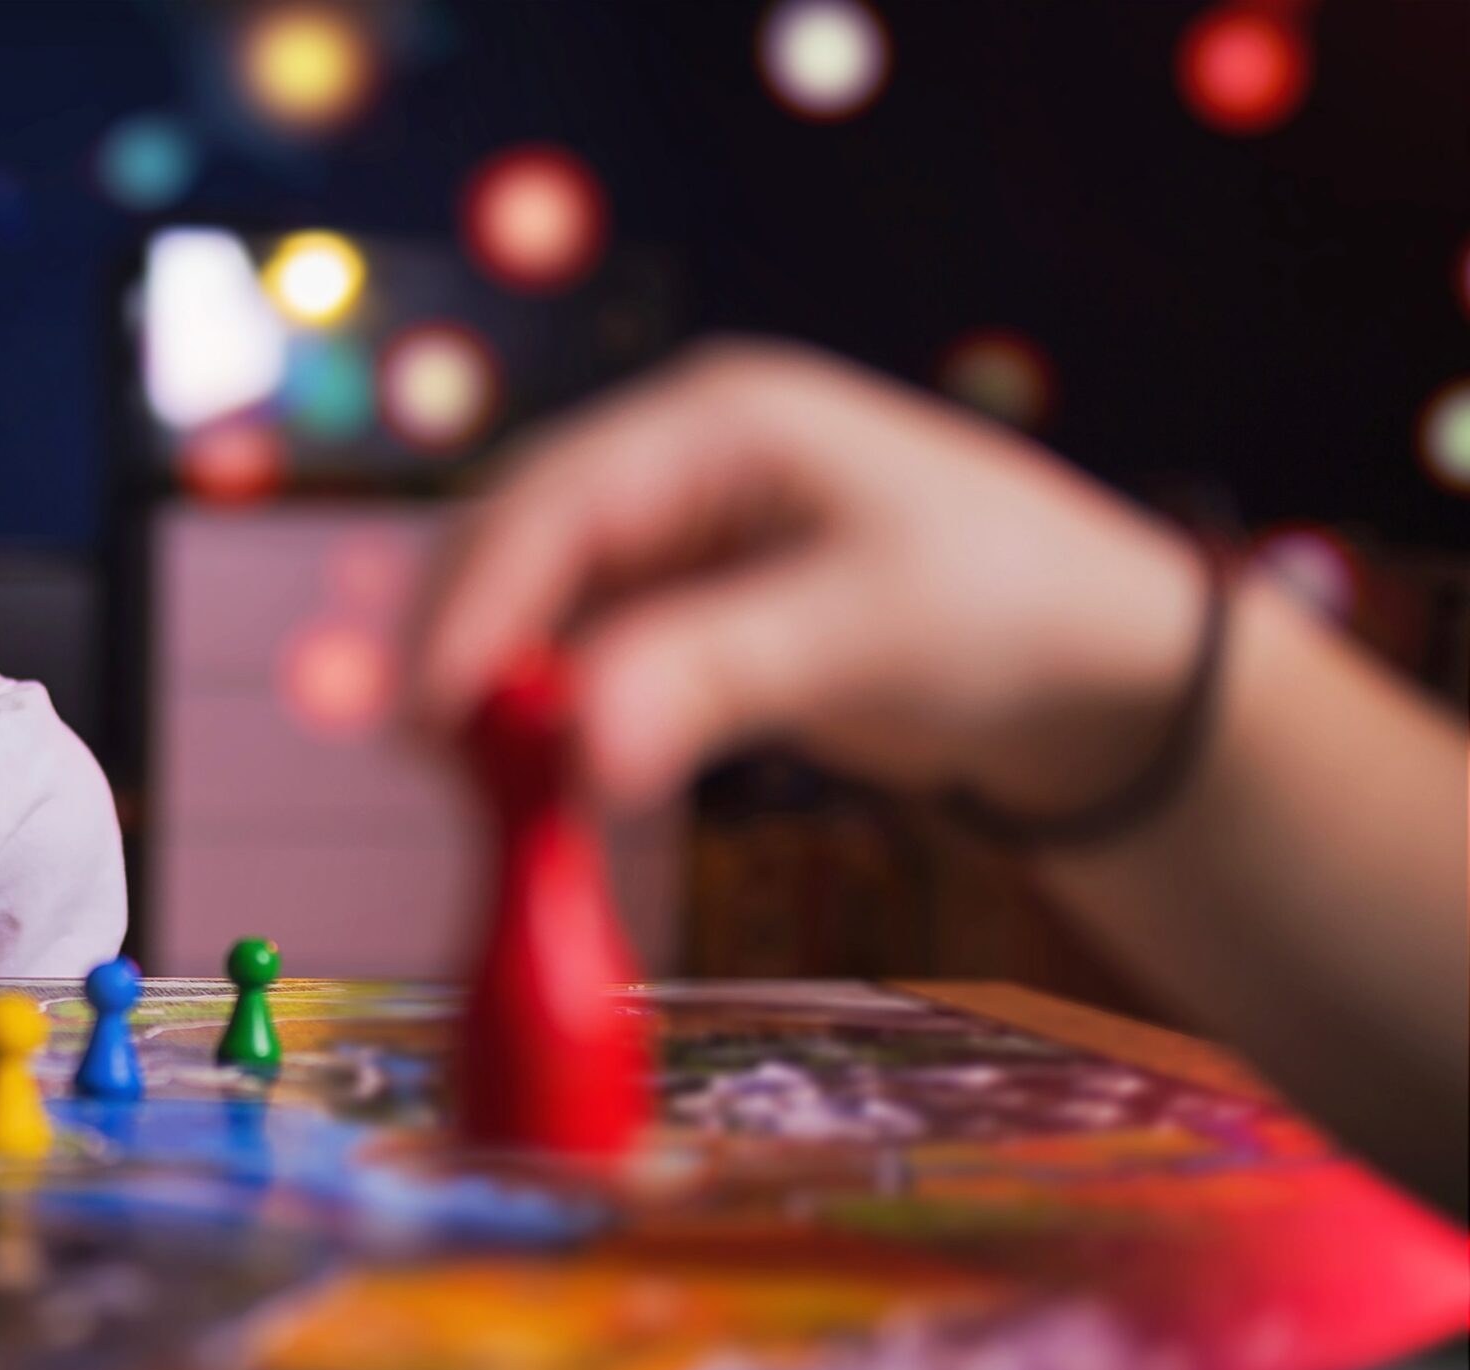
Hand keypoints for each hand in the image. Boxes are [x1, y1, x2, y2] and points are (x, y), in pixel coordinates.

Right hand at [412, 339, 1206, 817]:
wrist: (1090, 669)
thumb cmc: (1008, 612)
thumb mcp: (867, 634)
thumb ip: (718, 677)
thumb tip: (584, 753)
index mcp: (718, 422)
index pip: (556, 502)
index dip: (480, 606)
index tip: (432, 713)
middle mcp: (673, 465)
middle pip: (515, 546)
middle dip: (469, 651)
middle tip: (435, 765)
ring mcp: (668, 538)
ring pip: (531, 609)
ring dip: (499, 695)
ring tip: (488, 794)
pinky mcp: (675, 610)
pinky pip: (573, 662)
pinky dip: (547, 724)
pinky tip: (545, 790)